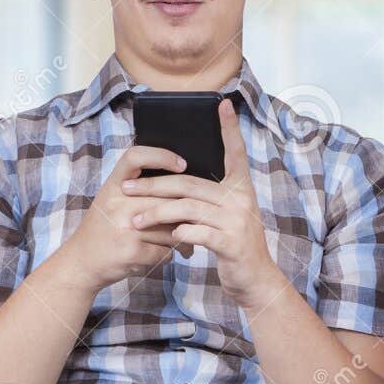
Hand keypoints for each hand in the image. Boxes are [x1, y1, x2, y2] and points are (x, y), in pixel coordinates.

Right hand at [54, 144, 189, 292]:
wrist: (80, 262)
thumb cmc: (103, 230)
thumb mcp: (111, 200)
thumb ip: (138, 191)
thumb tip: (183, 187)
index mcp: (112, 186)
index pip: (136, 157)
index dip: (161, 155)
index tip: (182, 165)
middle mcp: (116, 203)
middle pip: (166, 199)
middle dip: (186, 213)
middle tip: (197, 218)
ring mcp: (123, 227)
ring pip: (171, 227)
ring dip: (182, 237)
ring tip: (184, 242)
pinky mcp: (131, 251)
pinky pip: (166, 250)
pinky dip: (169, 255)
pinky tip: (164, 255)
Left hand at [118, 98, 281, 312]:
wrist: (254, 279)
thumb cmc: (233, 244)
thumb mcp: (227, 215)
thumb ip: (210, 197)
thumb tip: (178, 179)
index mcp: (241, 188)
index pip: (236, 152)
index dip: (230, 129)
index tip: (223, 105)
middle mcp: (241, 199)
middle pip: (190, 184)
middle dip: (154, 185)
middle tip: (128, 189)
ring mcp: (237, 221)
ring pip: (187, 209)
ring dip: (156, 214)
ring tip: (135, 219)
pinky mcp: (231, 243)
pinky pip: (196, 232)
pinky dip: (177, 234)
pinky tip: (166, 237)